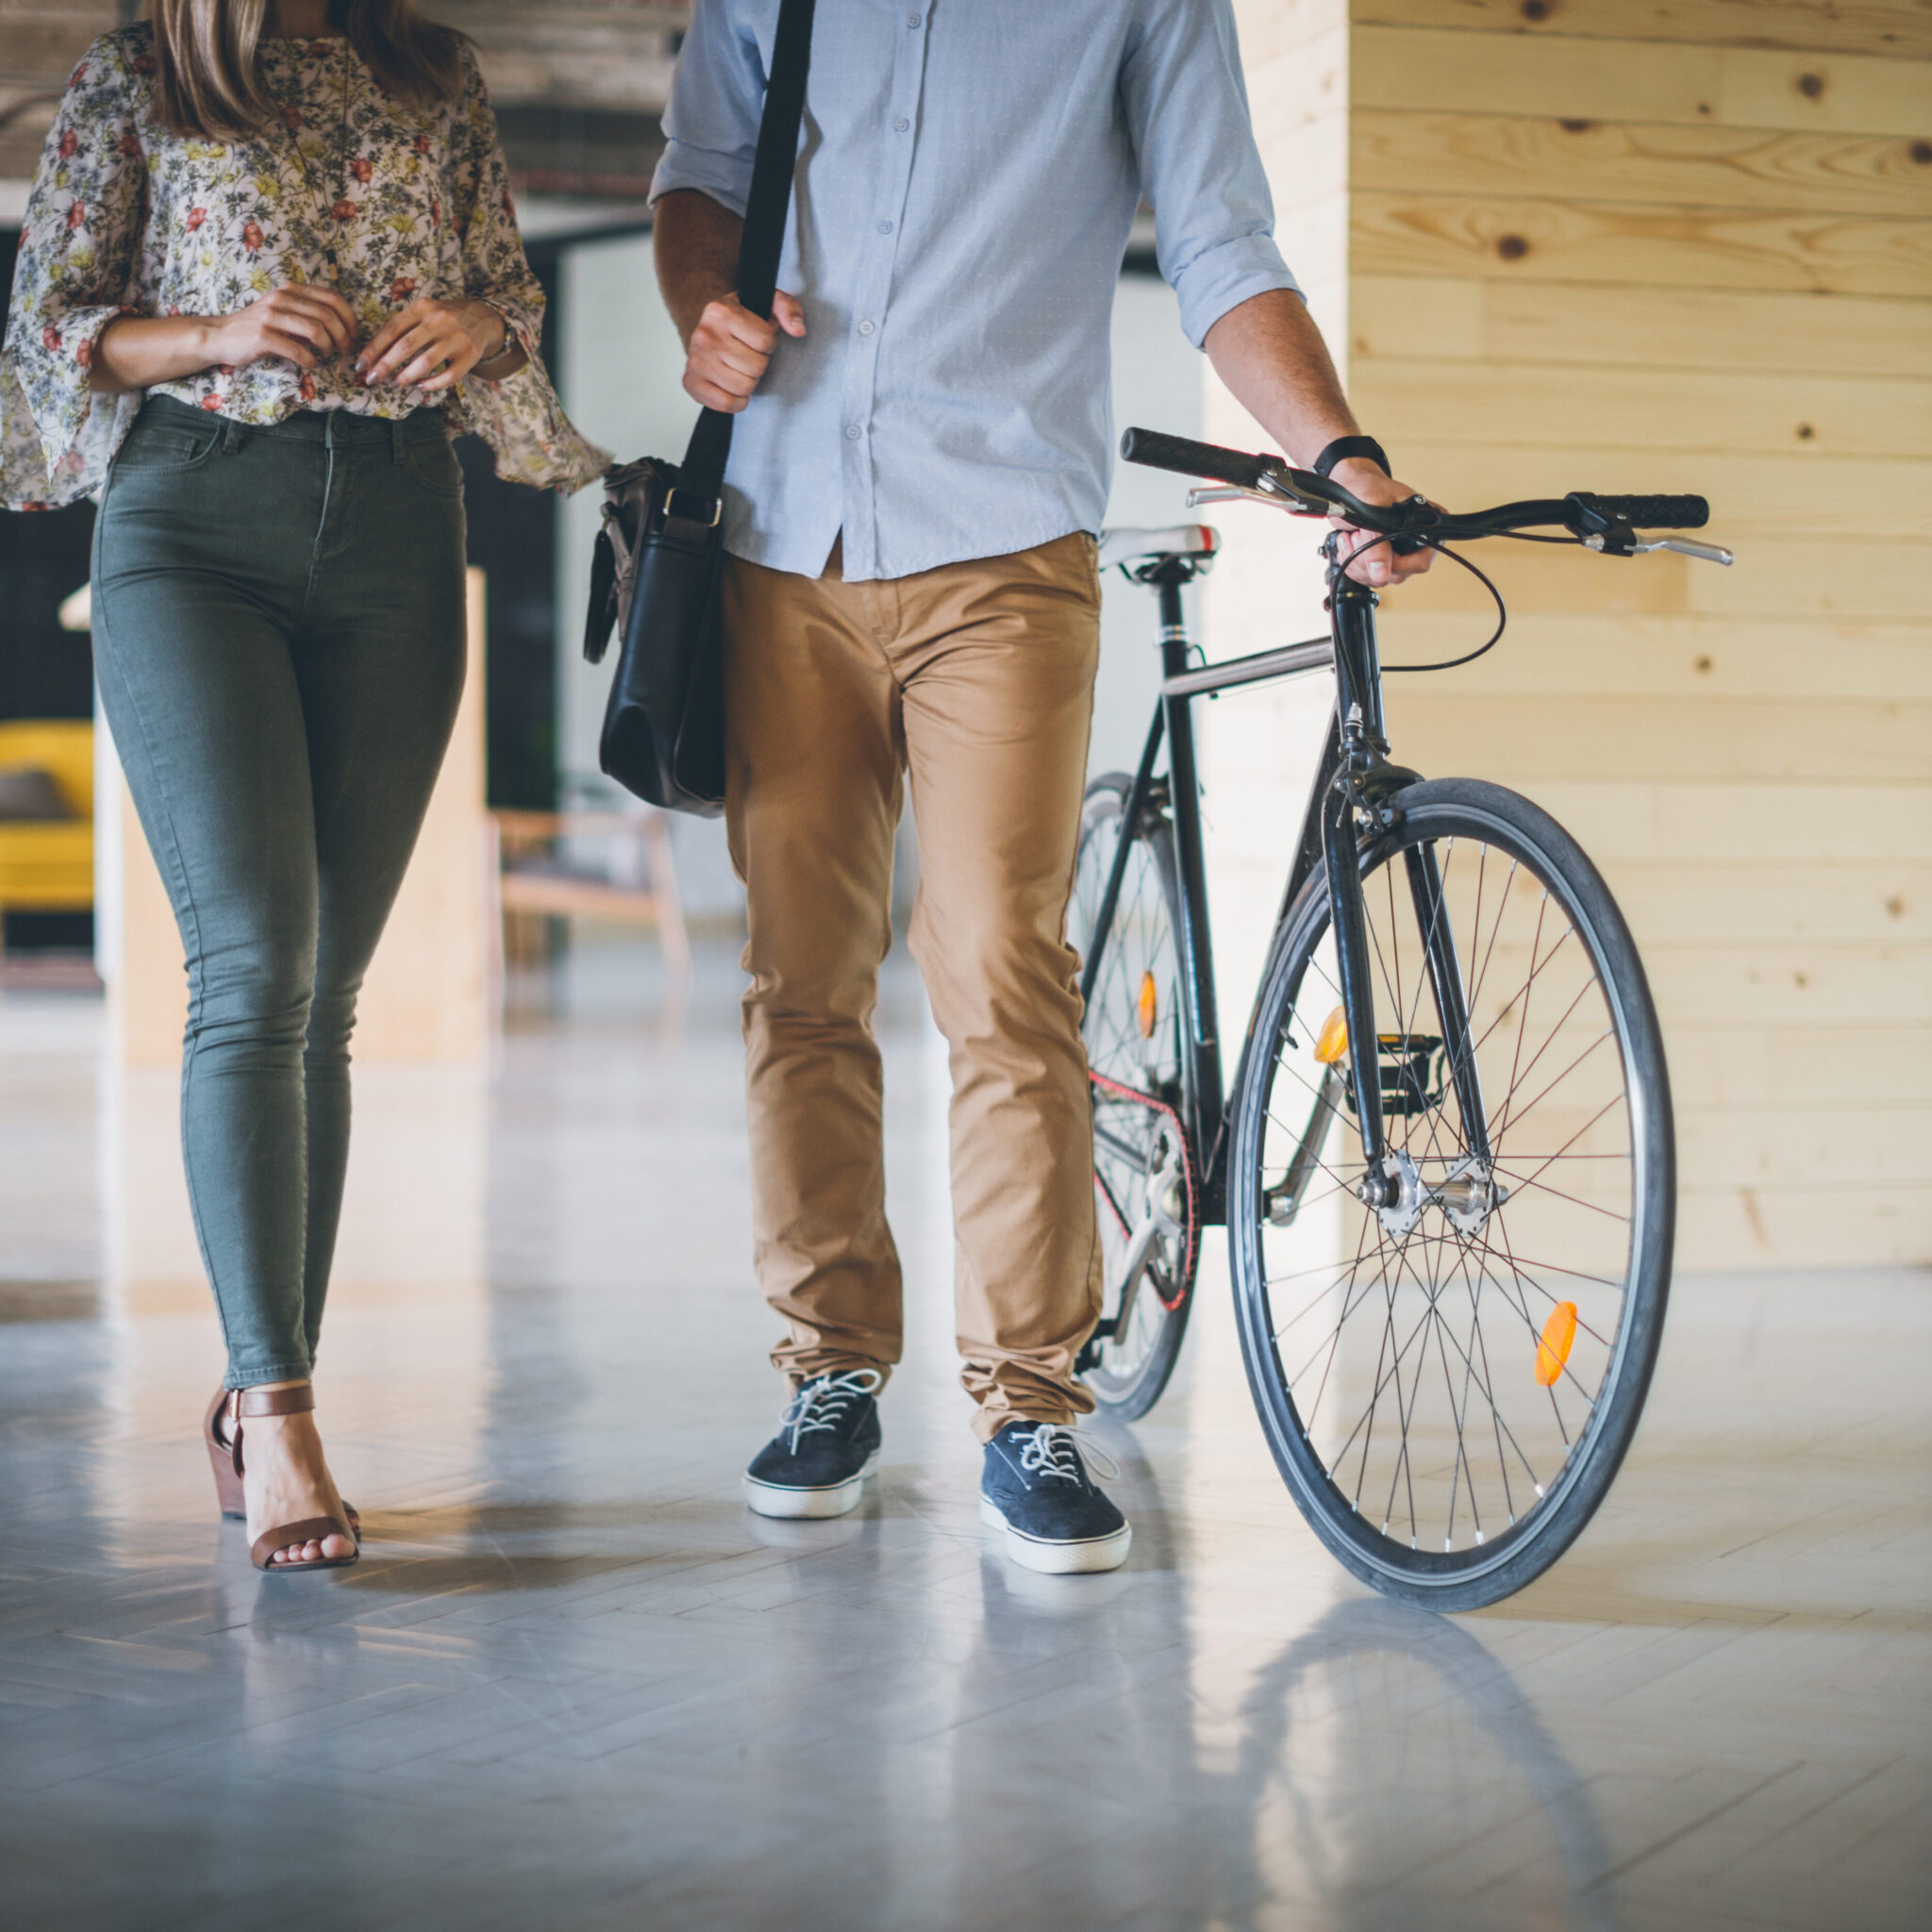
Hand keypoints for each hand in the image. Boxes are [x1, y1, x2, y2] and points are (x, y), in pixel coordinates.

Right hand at [204, 283, 357, 372]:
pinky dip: (311, 360)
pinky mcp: (262, 336)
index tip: (353, 336)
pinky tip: (312, 364)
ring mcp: (271, 315)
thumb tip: (343, 326)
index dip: (350, 319)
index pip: (332, 298)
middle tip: (345, 352)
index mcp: (291, 290)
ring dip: (329, 347)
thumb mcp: (284, 311)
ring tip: (328, 356)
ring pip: (315, 330)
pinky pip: (297, 349)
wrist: (222, 336)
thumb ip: (308, 312)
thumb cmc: (259, 328)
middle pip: (328, 315)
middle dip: (344, 337)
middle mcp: (282, 297)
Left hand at [357, 297, 508, 393]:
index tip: (361, 365)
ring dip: (406, 376)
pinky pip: (448, 376)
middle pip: (406, 346)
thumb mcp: (422, 313)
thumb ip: (402, 327)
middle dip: (385, 365)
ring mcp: (456, 339)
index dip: (374, 349)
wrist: (481, 319)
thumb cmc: (442, 319)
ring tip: (394, 384)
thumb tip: (374, 355)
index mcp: (422, 308)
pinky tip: (420, 387)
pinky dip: (431, 384)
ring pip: (426, 362)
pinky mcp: (469, 356)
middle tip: (372, 380)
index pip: (392, 329)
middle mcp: (439, 321)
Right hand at [682, 290, 804, 411]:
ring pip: (744, 388)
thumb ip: (789, 309)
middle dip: (759, 364)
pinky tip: (732, 386)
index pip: (766, 340)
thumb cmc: (743, 321)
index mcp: (721, 311)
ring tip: (739, 368)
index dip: (769, 344)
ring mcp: (695, 361)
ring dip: (749, 383)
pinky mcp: (691, 383)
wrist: (709, 333)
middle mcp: (704, 335)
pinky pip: (726, 404)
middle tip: (748, 355)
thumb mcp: (768, 303)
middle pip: (757, 367)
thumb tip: (798, 330)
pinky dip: (736, 401)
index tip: (758, 339)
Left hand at [1328, 460, 1435, 588]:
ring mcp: (1397, 553)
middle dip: (1370, 561)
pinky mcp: (1379, 559)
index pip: (1421, 561)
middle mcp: (1415, 543)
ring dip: (1357, 562)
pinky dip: (1351, 564)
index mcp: (1426, 525)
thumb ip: (1376, 542)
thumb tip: (1381, 573)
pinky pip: (1366, 576)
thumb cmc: (1366, 487)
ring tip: (1350, 536)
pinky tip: (1347, 544)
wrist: (1349, 486)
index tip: (1374, 552)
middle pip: (1398, 574)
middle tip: (1357, 536)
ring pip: (1380, 578)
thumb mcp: (1372, 507)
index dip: (1397, 564)